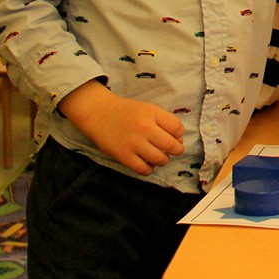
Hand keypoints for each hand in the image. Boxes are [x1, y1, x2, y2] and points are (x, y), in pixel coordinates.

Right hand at [59, 80, 183, 175]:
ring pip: (160, 159)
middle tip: (172, 150)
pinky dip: (149, 169)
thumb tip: (179, 140)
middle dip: (176, 150)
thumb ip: (164, 122)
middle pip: (172, 146)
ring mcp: (134, 143)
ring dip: (163, 160)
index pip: (177, 128)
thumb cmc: (126, 111)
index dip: (179, 135)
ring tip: (159, 156)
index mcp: (153, 113)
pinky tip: (147, 164)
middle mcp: (145, 128)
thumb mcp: (148, 109)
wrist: (98, 113)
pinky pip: (143, 169)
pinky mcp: (123, 156)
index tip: (175, 137)